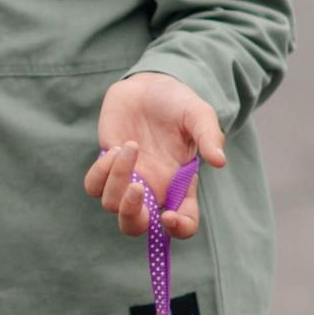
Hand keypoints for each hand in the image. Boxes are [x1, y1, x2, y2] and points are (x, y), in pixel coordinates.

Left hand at [85, 74, 224, 239]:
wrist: (148, 85)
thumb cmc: (177, 102)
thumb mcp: (199, 114)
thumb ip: (209, 135)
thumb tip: (219, 161)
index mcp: (180, 185)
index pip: (184, 223)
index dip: (179, 229)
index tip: (169, 216)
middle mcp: (153, 188)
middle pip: (135, 226)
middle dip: (132, 215)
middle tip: (137, 187)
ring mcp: (128, 179)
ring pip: (111, 205)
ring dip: (118, 179)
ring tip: (131, 145)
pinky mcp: (106, 166)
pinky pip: (94, 186)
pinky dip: (101, 172)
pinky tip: (116, 147)